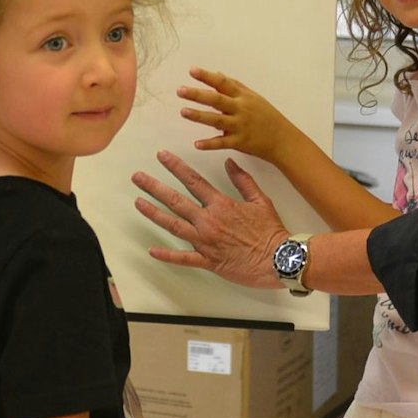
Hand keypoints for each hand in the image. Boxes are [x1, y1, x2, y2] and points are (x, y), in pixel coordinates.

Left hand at [131, 151, 288, 288]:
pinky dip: (167, 255)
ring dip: (154, 214)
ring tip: (138, 203)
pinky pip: (183, 258)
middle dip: (154, 187)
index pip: (193, 180)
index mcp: (221, 204)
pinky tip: (152, 250)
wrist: (279, 259)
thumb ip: (243, 180)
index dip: (176, 166)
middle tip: (138, 177)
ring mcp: (206, 242)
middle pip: (176, 201)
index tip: (162, 156)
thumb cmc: (271, 231)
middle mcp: (209, 221)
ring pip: (173, 226)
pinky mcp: (208, 261)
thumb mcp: (260, 200)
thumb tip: (229, 162)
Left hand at [178, 67, 297, 165]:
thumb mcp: (253, 97)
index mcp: (243, 97)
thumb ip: (235, 86)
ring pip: (217, 120)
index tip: (192, 71)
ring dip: (199, 116)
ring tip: (183, 111)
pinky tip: (197, 144)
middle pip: (217, 100)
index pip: (223, 83)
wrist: (283, 140)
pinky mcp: (240, 142)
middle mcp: (241, 109)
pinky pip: (222, 143)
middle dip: (198, 94)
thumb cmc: (268, 117)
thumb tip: (216, 74)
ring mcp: (240, 126)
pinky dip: (210, 144)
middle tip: (180, 90)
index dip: (207, 77)